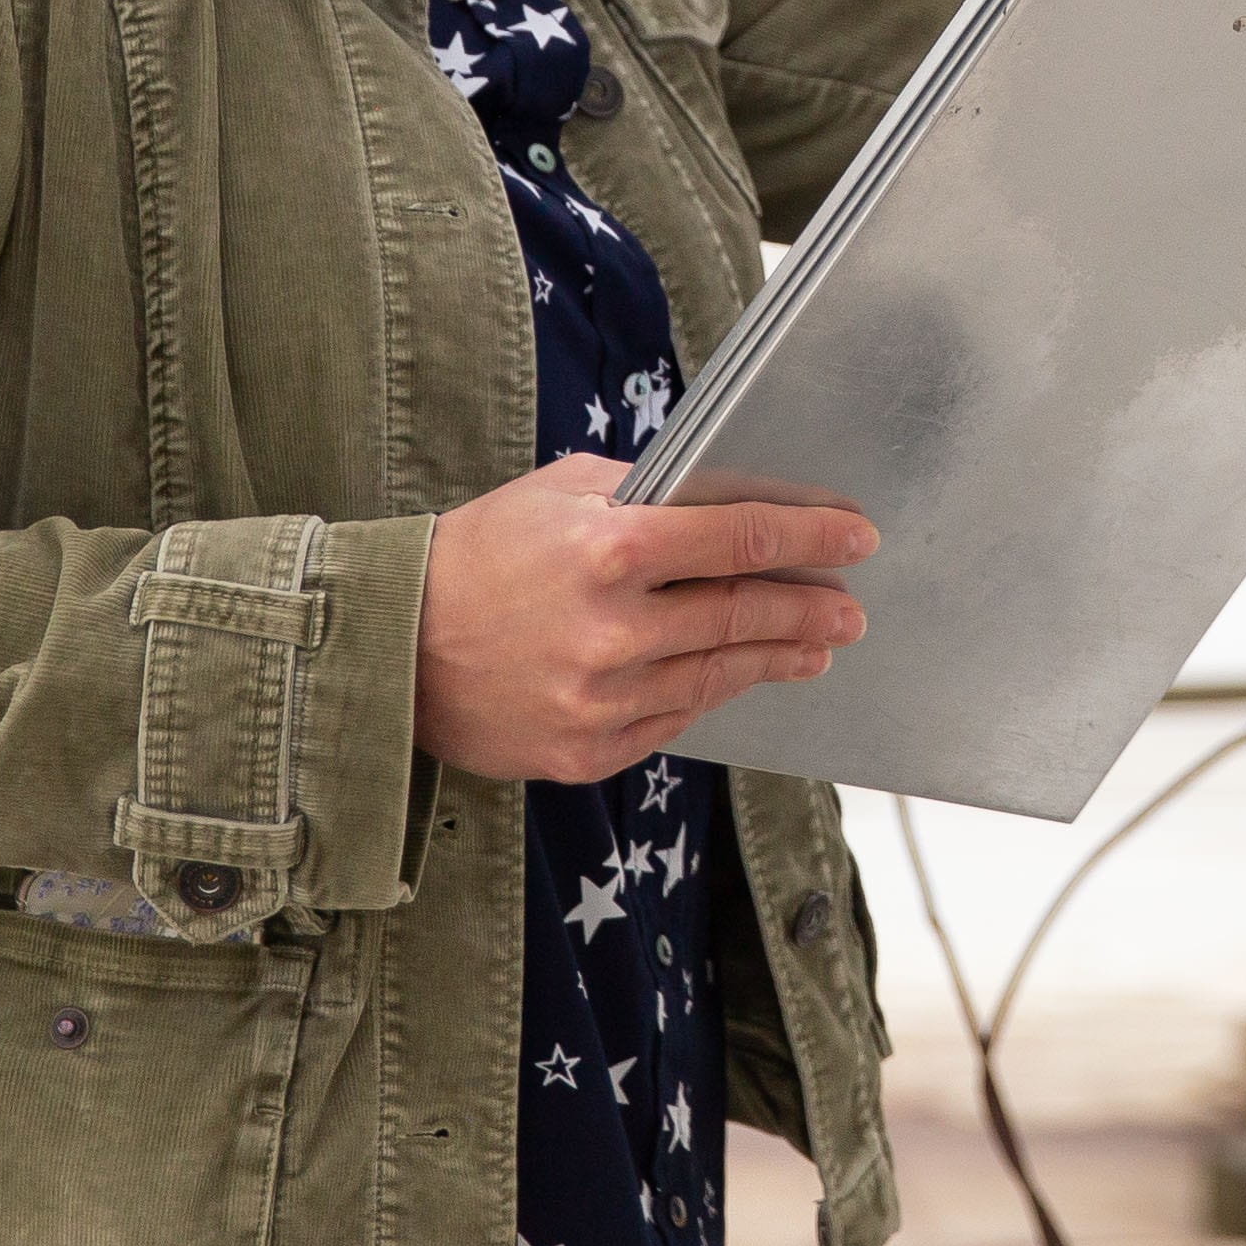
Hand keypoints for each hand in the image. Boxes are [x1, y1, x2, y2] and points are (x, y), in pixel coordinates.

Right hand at [411, 455, 875, 786]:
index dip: (809, 538)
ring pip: (716, 677)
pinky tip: (736, 678)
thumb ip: (643, 496)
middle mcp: (611, 631)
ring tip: (815, 647)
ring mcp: (598, 700)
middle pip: (743, 616)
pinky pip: (671, 722)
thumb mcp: (557, 493)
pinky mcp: (583, 752)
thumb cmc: (476, 555)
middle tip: (850, 609)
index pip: (739, 541)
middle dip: (810, 609)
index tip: (857, 538)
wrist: (387, 647)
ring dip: (776, 659)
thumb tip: (724, 505)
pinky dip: (709, 696)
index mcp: (607, 551)